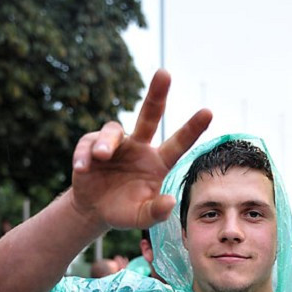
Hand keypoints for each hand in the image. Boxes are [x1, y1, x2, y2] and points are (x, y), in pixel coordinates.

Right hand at [70, 70, 211, 231]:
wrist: (94, 210)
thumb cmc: (124, 211)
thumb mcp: (141, 217)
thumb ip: (156, 212)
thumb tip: (170, 202)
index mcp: (158, 163)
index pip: (178, 143)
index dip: (192, 128)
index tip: (208, 112)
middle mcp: (140, 147)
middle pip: (150, 115)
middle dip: (157, 94)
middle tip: (164, 73)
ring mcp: (117, 145)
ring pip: (113, 131)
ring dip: (106, 142)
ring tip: (100, 156)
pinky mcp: (92, 146)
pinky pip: (88, 144)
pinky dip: (84, 155)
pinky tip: (82, 169)